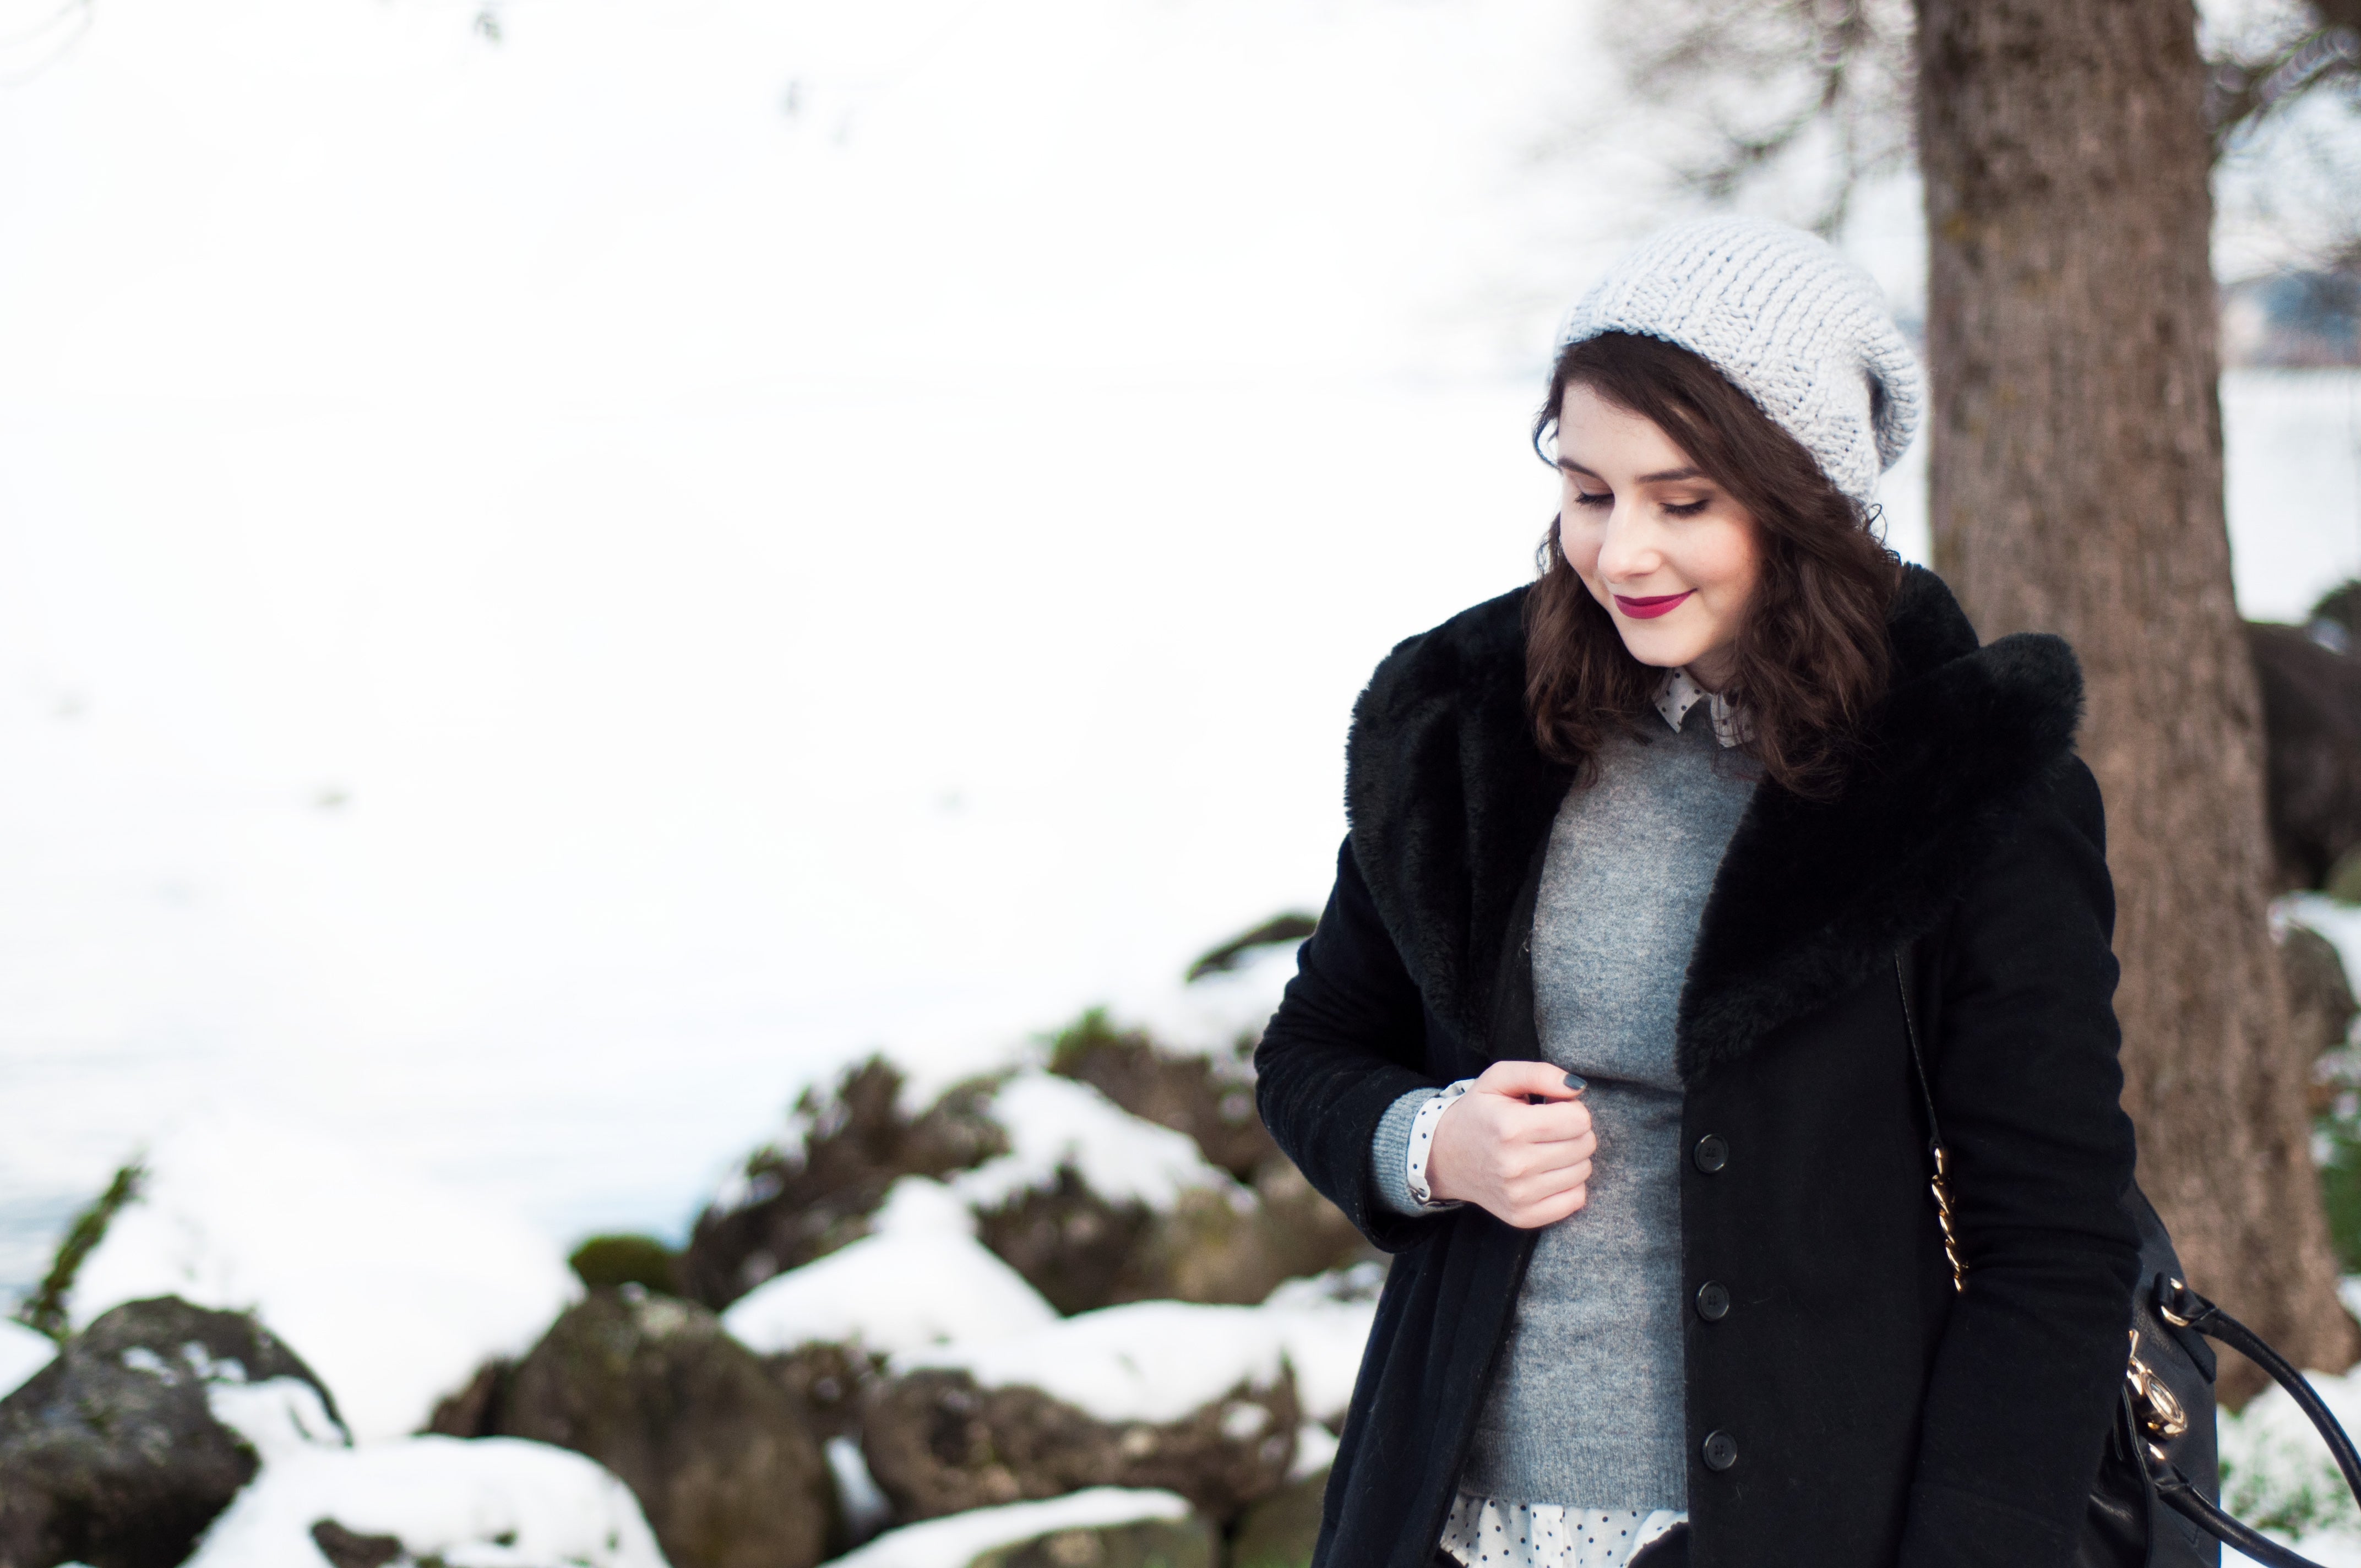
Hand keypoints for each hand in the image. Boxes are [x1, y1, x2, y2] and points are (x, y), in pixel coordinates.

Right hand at [1425, 1060, 1593, 1228]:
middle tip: (1550, 1130)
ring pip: (1583, 1171)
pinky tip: (1548, 1173)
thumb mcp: (1499, 1078)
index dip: (1571, 1109)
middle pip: (1585, 1145)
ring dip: (1572, 1157)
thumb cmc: (1479, 1113)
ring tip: (1546, 1149)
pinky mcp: (1523, 1216)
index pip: (1579, 1119)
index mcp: (1511, 1127)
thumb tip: (1577, 1088)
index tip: (1553, 1109)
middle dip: (1575, 1132)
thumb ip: (1540, 1073)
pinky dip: (1569, 1184)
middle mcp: (1515, 1164)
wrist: (1444, 1156)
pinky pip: (1576, 1200)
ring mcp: (1519, 1195)